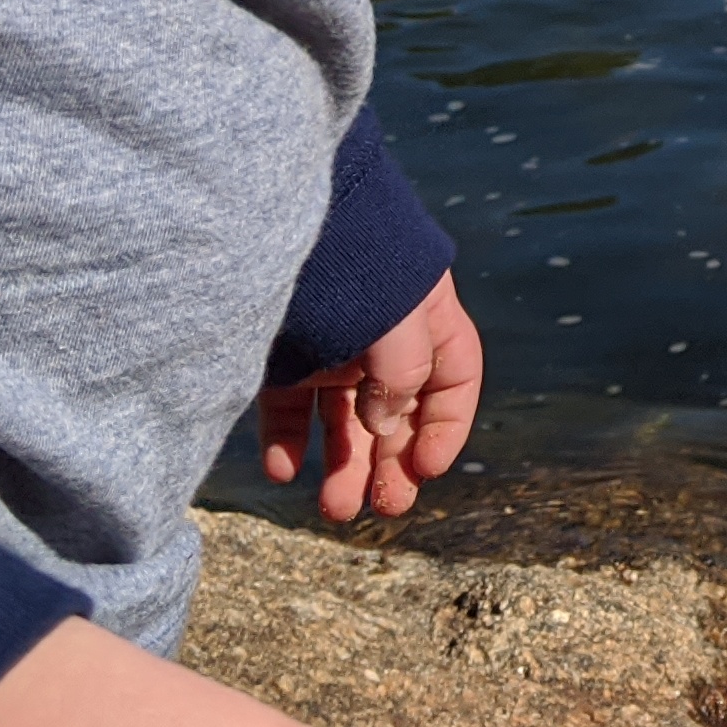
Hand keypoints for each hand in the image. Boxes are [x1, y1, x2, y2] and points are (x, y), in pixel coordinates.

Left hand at [257, 271, 480, 523]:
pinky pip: (288, 411)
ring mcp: (330, 349)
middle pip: (395, 414)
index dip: (445, 429)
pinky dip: (287, 444)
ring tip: (334, 510)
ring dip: (343, 467)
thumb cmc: (353, 259)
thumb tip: (385, 430)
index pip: (451, 383)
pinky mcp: (283, 357)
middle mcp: (380, 340)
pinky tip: (284, 470)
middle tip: (385, 507)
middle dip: (391, 463)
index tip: (427, 469)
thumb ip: (403, 374)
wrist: (275, 216)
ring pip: (343, 422)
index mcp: (424, 322)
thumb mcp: (397, 314)